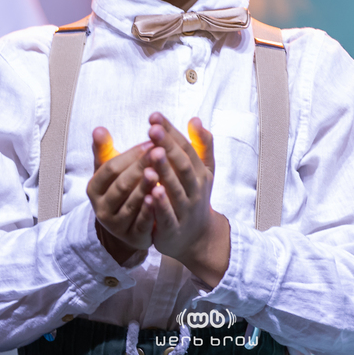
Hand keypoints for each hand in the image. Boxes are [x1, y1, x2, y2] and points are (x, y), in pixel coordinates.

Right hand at [86, 127, 155, 263]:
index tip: (151, 142)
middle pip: (122, 185)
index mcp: (94, 188)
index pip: (111, 168)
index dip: (130, 155)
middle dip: (140, 167)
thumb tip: (98, 129)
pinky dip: (150, 210)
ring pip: (131, 204)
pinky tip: (159, 197)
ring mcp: (116, 225)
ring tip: (159, 172)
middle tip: (159, 152)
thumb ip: (105, 150)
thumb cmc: (123, 189)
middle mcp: (101, 208)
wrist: (129, 225)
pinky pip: (141, 223)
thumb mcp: (112, 171)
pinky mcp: (132, 237)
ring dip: (145, 188)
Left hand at [144, 114, 229, 283]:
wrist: (196, 237)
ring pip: (176, 189)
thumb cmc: (194, 196)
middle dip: (168, 146)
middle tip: (153, 129)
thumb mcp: (202, 171)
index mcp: (199, 172)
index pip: (185, 148)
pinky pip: (167, 215)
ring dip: (165, 172)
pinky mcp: (174, 228)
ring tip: (153, 154)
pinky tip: (151, 193)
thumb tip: (195, 119)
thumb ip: (200, 145)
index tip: (154, 117)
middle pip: (182, 165)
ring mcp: (186, 209)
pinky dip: (160, 205)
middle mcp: (195, 189)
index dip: (171, 132)